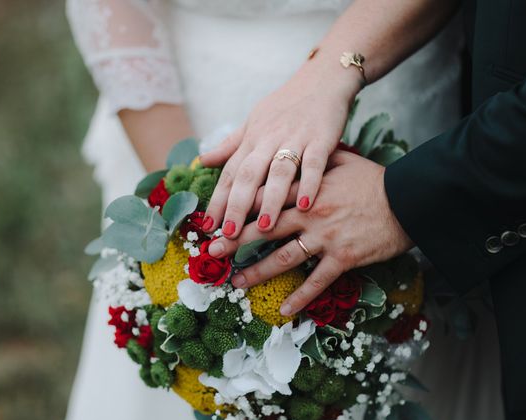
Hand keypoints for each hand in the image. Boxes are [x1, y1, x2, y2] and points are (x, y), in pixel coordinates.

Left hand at [199, 64, 361, 236]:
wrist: (323, 78)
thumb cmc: (286, 104)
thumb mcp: (254, 121)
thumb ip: (230, 144)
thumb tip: (202, 161)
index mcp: (252, 139)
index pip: (230, 173)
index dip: (217, 200)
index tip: (207, 226)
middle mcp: (269, 139)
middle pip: (248, 175)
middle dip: (237, 206)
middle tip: (229, 235)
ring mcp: (295, 138)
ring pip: (278, 172)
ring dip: (270, 200)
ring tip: (263, 228)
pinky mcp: (321, 138)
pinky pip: (314, 163)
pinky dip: (309, 183)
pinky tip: (305, 206)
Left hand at [207, 151, 412, 314]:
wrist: (408, 200)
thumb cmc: (373, 179)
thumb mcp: (340, 159)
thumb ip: (311, 159)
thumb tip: (293, 154)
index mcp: (304, 189)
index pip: (262, 199)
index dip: (235, 209)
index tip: (215, 219)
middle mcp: (309, 214)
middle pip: (263, 230)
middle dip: (234, 242)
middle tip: (211, 254)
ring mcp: (325, 238)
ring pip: (283, 258)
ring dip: (257, 273)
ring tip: (237, 283)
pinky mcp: (344, 258)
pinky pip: (317, 281)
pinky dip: (300, 297)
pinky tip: (283, 311)